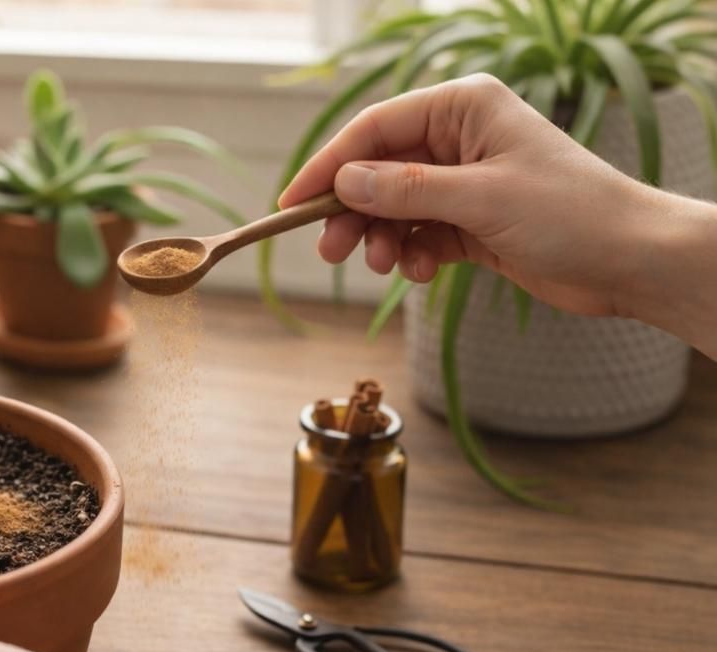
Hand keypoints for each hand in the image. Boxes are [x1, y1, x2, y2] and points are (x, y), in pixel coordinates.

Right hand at [280, 73, 716, 357]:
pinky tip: (421, 271)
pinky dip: (411, 253)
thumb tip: (344, 183)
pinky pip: (419, 233)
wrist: (631, 261)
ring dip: (382, 237)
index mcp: (464, 107)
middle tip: (331, 249)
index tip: (293, 202)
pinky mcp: (471, 221)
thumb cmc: (570, 214)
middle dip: (353, 210)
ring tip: (384, 265)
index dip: (330, 164)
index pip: (376, 129)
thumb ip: (406, 190)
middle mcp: (460, 138)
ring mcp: (465, 180)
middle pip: (379, 170)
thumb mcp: (480, 199)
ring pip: (394, 206)